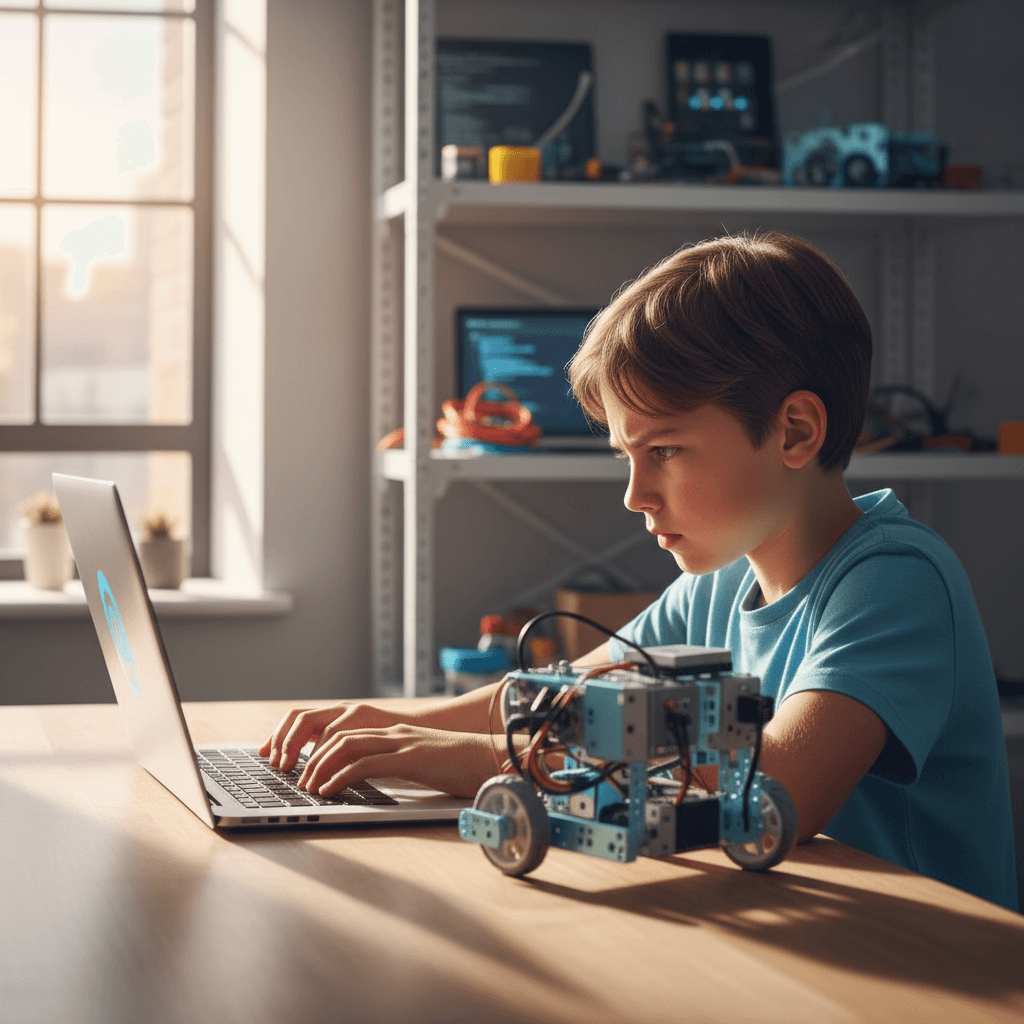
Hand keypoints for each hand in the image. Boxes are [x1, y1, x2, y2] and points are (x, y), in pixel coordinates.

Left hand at [297, 724, 501, 798]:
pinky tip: (329, 789)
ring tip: (307, 786)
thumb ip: (401, 767)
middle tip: (297, 778)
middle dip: (313, 756)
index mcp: (397, 734)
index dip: (322, 749)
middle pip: (340, 736)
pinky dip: (341, 777)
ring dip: (321, 766)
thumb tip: (377, 782)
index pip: (349, 734)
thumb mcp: (425, 764)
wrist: (493, 759)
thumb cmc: (464, 767)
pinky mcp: (409, 758)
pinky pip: (365, 764)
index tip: (305, 767)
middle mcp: (395, 733)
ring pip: (347, 747)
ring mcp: (402, 743)